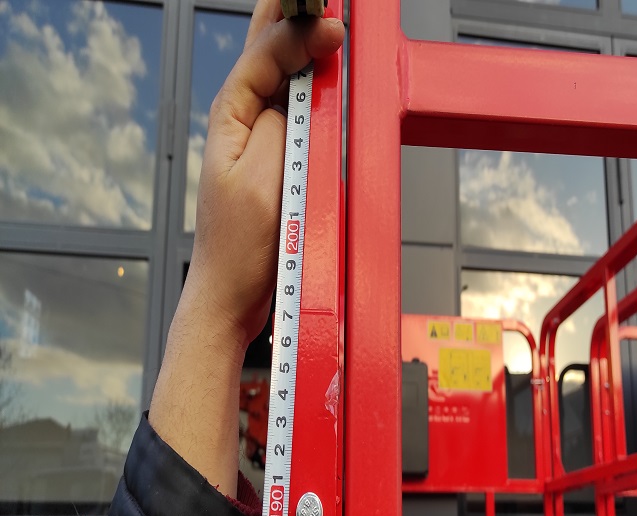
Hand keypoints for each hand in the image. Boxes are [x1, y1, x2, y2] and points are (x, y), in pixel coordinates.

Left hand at [149, 0, 343, 496]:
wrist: (235, 294)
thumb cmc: (240, 246)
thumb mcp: (262, 176)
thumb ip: (280, 121)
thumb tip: (301, 74)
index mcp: (232, 115)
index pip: (264, 50)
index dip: (298, 28)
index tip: (334, 23)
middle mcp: (244, 120)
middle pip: (268, 49)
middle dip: (295, 18)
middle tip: (326, 5)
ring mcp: (262, 139)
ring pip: (286, 75)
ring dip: (306, 46)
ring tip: (328, 24)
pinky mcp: (280, 160)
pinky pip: (299, 111)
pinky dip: (316, 87)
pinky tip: (328, 76)